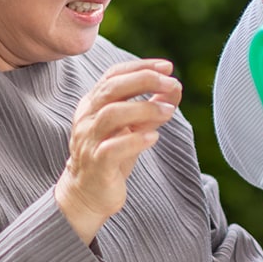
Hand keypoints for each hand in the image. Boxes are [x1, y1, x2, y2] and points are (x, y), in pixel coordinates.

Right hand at [53, 59, 182, 243]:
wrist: (88, 195)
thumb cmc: (112, 156)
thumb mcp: (133, 127)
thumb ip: (151, 108)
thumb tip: (175, 88)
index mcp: (93, 104)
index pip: (114, 75)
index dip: (141, 66)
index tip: (167, 67)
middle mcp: (87, 118)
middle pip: (112, 88)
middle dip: (144, 80)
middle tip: (171, 83)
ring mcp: (89, 141)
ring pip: (112, 114)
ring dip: (145, 109)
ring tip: (169, 111)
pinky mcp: (96, 165)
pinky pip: (113, 148)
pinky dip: (136, 140)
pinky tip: (153, 137)